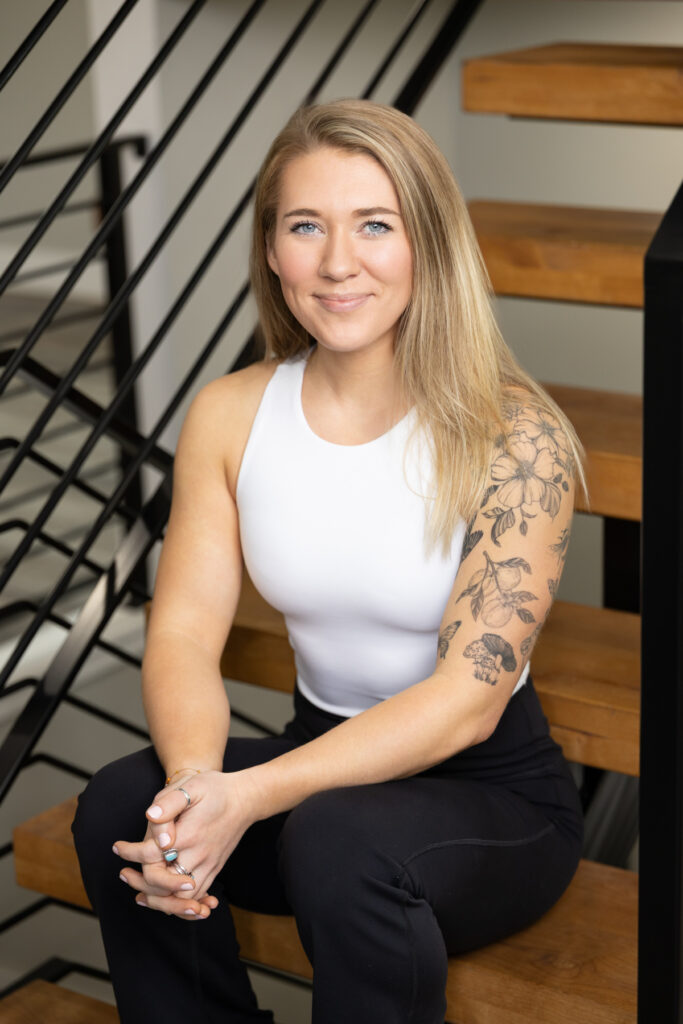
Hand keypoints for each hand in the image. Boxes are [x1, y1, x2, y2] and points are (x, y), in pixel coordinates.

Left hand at [114, 769, 258, 918]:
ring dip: (158, 900)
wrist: (245, 798)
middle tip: (124, 874)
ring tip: (139, 894)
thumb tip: (150, 816)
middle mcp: (200, 854)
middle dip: (140, 883)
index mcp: (190, 834)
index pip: (153, 856)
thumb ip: (170, 801)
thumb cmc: (215, 789)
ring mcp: (209, 864)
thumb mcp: (191, 785)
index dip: (132, 853)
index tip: (118, 847)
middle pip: (164, 884)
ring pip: (181, 898)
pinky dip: (180, 905)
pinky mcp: (215, 869)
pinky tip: (164, 901)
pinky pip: (197, 897)